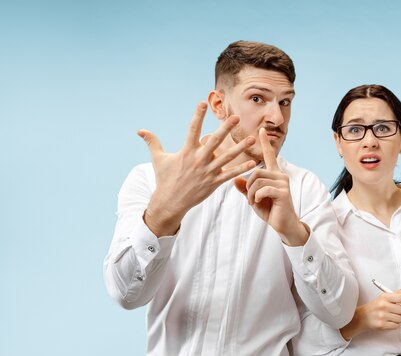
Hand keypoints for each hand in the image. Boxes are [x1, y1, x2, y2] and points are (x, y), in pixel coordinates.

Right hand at [139, 102, 256, 236]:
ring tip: (251, 138)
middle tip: (235, 117)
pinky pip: (230, 175)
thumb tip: (140, 130)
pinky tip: (253, 163)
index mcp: (186, 152)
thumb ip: (152, 142)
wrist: (170, 202)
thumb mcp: (158, 159)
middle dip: (225, 129)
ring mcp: (207, 172)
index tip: (202, 102)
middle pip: (214, 141)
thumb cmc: (165, 179)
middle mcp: (198, 160)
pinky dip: (242, 169)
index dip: (197, 115)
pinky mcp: (214, 183)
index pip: (192, 129)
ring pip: (227, 157)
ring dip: (240, 148)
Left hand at [233, 128, 308, 245]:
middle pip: (255, 171)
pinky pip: (263, 190)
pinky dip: (256, 197)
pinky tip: (258, 203)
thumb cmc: (270, 211)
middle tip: (250, 199)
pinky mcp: (283, 192)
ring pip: (257, 181)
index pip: (269, 156)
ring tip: (254, 202)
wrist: (284, 225)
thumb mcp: (254, 199)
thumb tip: (235, 179)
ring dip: (251, 194)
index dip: (265, 143)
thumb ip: (246, 189)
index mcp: (274, 175)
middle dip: (248, 186)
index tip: (261, 130)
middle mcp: (280, 176)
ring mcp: (283, 183)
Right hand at [340, 289, 400, 339]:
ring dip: (400, 318)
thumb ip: (397, 294)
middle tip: (399, 310)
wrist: (362, 317)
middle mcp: (383, 305)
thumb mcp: (384, 296)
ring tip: (392, 316)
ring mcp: (383, 316)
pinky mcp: (382, 325)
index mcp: (385, 296)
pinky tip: (388, 321)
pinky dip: (395, 324)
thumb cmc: (375, 306)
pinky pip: (397, 326)